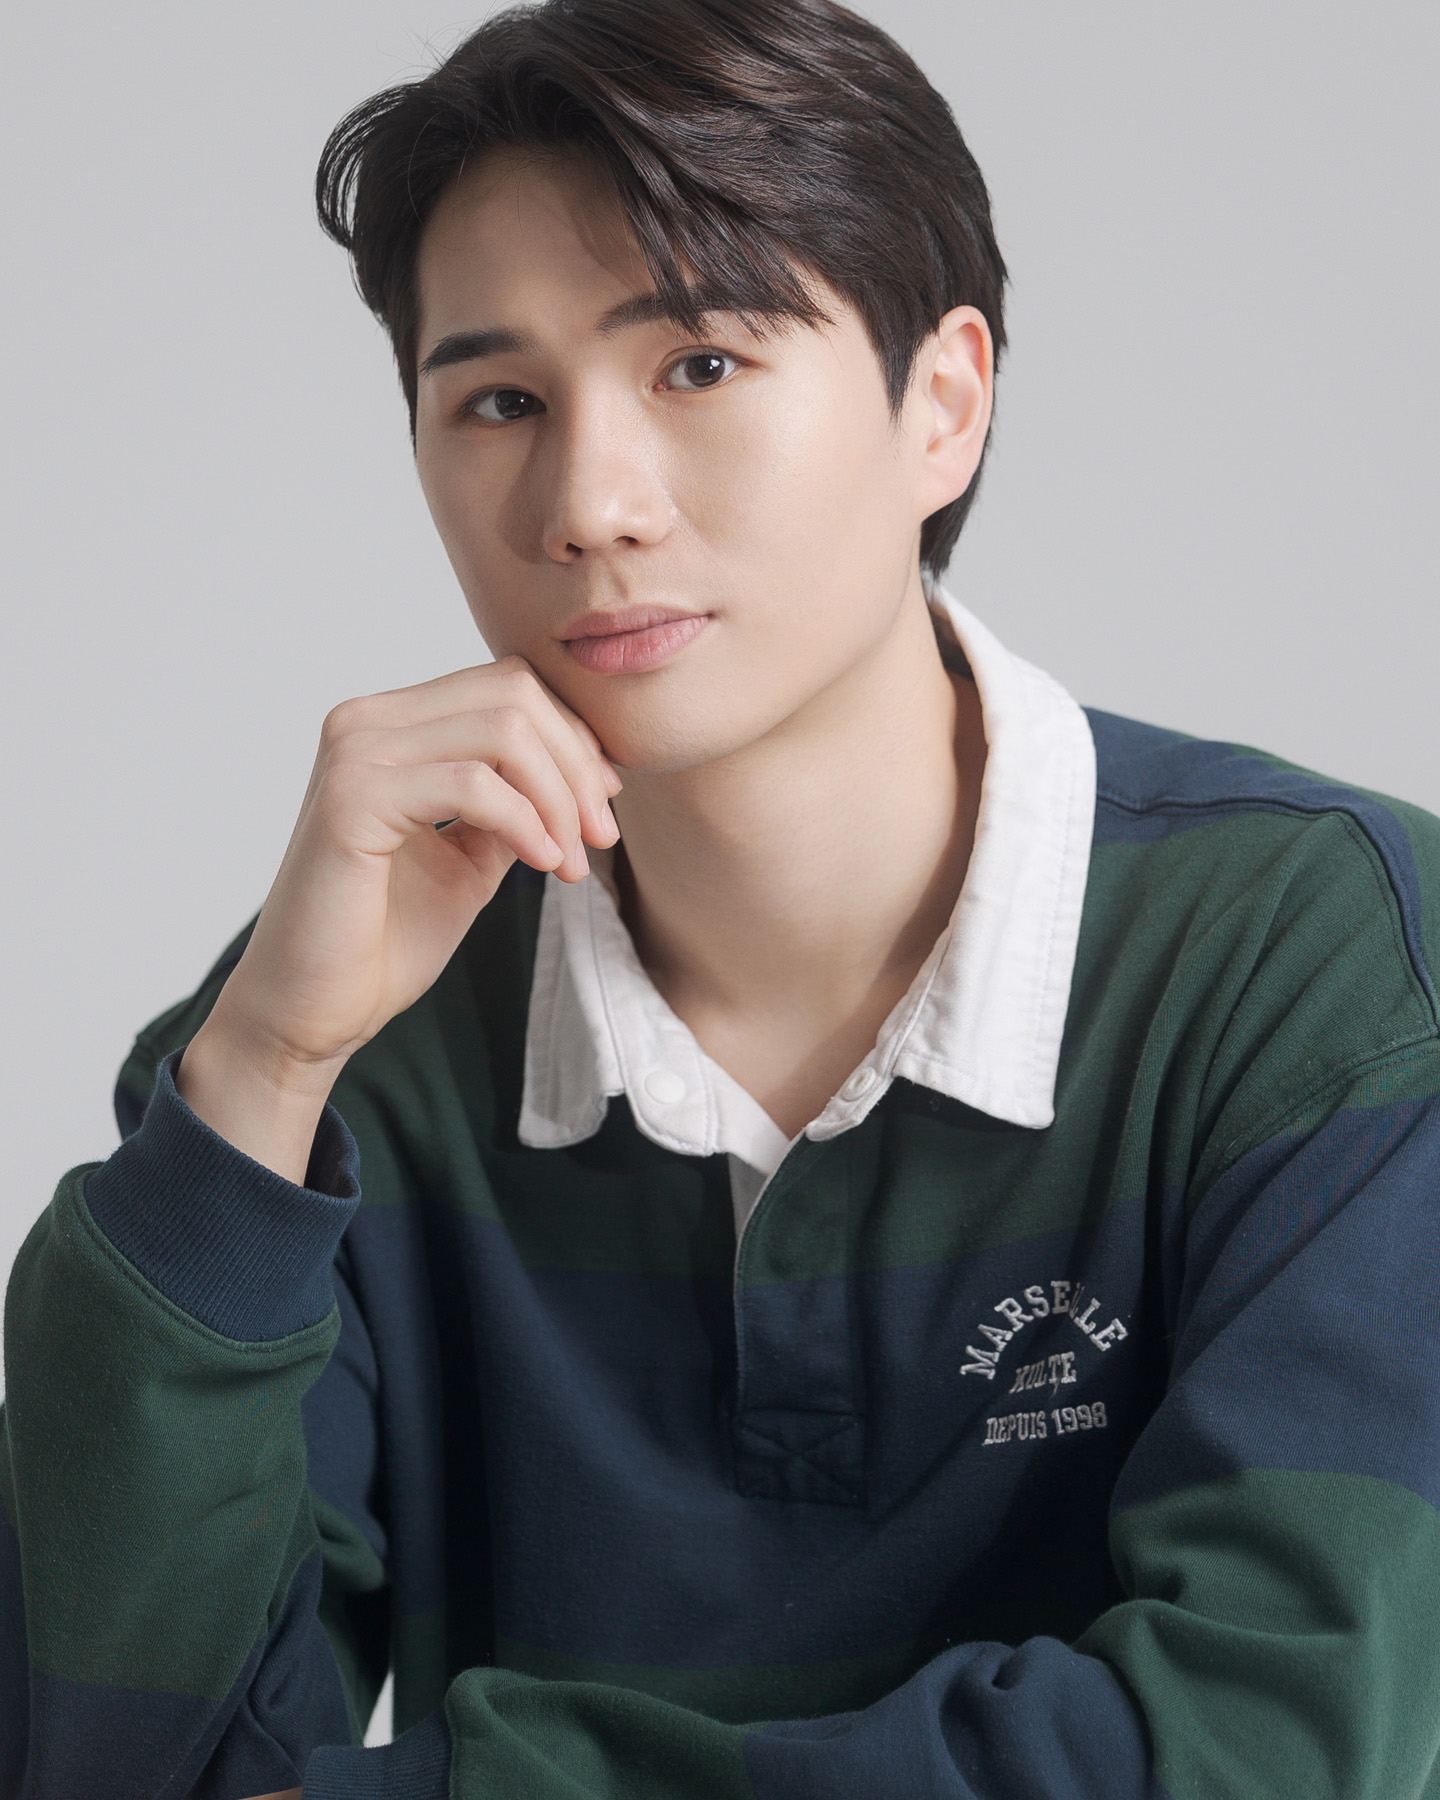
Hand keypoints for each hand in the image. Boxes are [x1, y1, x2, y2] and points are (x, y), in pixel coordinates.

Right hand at [177, 656, 619, 1179]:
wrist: (312, 1010)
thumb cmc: (382, 940)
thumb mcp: (471, 857)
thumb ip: (514, 805)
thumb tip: (582, 774)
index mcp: (390, 726)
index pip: (507, 684)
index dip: (573, 736)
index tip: (604, 801)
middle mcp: (364, 723)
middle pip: (513, 692)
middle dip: (577, 764)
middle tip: (601, 836)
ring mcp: (354, 754)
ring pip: (502, 729)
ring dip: (558, 796)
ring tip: (573, 860)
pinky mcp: (352, 800)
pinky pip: (472, 784)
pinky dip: (525, 822)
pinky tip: (544, 864)